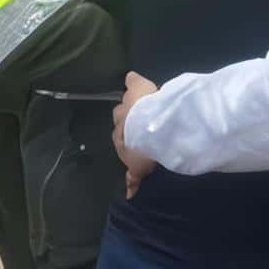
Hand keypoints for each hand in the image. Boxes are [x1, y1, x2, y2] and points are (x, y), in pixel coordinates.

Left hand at [112, 71, 158, 199]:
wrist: (147, 127)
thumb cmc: (145, 105)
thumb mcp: (139, 86)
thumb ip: (134, 81)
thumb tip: (129, 76)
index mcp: (121, 116)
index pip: (120, 113)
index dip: (129, 112)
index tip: (137, 112)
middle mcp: (120, 134)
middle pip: (121, 132)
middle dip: (128, 132)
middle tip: (141, 131)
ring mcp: (127, 153)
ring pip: (127, 152)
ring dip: (132, 152)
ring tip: (142, 154)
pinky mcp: (135, 168)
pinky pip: (133, 177)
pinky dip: (132, 184)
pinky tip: (131, 193)